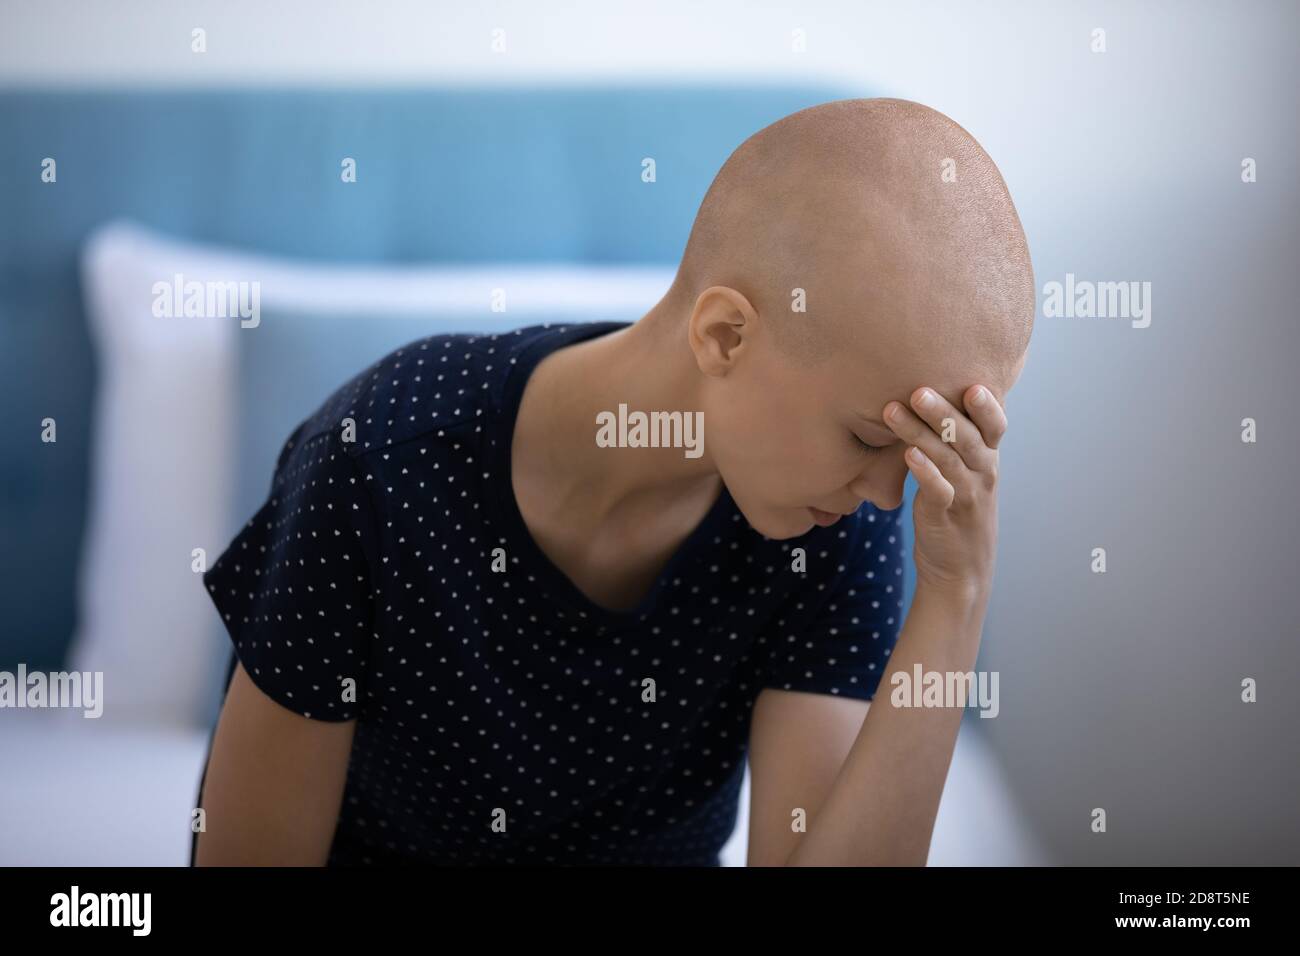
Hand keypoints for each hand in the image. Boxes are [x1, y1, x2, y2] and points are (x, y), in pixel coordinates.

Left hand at [882, 384, 1006, 600]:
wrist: (960, 572)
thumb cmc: (956, 513)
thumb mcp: (963, 475)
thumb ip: (954, 443)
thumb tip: (928, 401)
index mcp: (987, 461)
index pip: (995, 427)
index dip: (987, 406)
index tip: (973, 384)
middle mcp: (983, 475)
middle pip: (967, 437)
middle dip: (943, 411)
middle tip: (918, 389)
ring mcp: (966, 497)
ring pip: (948, 459)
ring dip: (919, 433)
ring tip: (893, 411)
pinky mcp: (945, 518)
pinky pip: (939, 491)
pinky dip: (925, 472)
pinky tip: (908, 455)